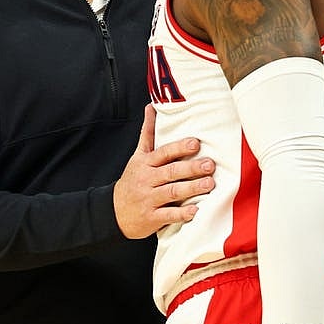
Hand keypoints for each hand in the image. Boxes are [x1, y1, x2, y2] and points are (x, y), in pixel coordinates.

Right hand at [113, 105, 215, 238]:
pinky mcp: (151, 217)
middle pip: (170, 171)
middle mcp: (147, 179)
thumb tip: (151, 107)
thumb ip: (147, 133)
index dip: (179, 148)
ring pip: (171, 192)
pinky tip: (195, 210)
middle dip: (191, 168)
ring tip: (209, 184)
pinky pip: (168, 215)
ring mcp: (149, 199)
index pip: (163, 153)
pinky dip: (181, 214)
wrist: (113, 211)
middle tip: (209, 165)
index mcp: (145, 163)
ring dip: (191, 188)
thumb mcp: (137, 156)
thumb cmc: (132, 180)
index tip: (196, 143)